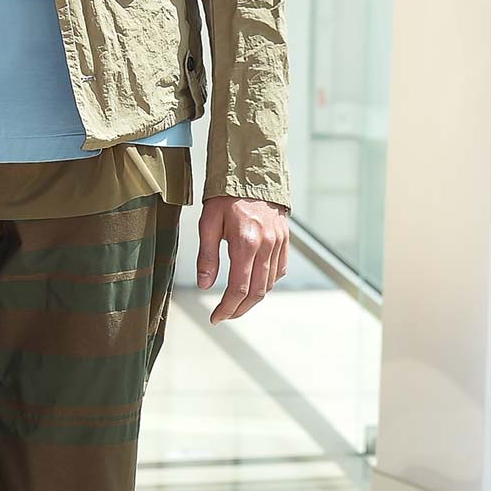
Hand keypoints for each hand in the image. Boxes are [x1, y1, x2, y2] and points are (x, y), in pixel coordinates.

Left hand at [196, 195, 288, 322]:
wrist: (252, 172)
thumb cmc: (225, 196)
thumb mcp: (208, 222)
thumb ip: (207, 256)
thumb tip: (205, 286)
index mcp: (246, 242)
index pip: (238, 288)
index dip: (227, 308)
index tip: (215, 318)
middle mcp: (266, 245)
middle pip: (256, 292)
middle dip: (239, 310)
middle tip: (224, 316)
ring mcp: (279, 243)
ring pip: (269, 284)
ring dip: (252, 299)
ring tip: (235, 304)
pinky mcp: (285, 240)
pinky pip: (279, 271)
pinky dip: (267, 283)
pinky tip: (253, 284)